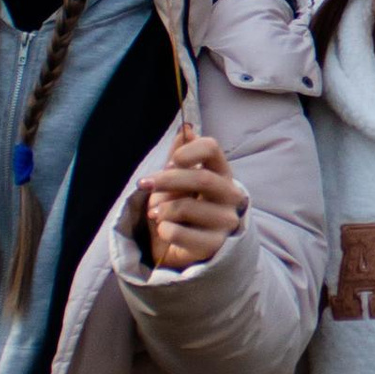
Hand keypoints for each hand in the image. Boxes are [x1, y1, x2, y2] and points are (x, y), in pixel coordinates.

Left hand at [146, 126, 245, 269]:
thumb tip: (185, 129)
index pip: (212, 148)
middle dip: (167, 180)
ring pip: (187, 207)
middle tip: (144, 183)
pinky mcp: (214, 244)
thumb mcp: (178, 178)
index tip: (171, 161)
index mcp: (221, 172)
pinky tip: (164, 229)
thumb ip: (180, 155)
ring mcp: (225, 221)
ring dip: (162, 209)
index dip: (189, 151)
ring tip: (155, 213)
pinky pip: (180, 233)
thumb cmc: (183, 204)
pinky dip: (164, 229)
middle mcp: (230, 195)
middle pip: (201, 178)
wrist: (188, 244)